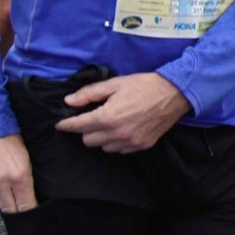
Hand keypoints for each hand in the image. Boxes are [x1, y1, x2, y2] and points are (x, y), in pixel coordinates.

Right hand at [0, 134, 36, 212]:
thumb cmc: (9, 135)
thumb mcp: (26, 156)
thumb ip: (25, 178)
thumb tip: (26, 195)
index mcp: (19, 176)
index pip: (25, 207)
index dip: (29, 210)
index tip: (31, 211)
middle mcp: (0, 182)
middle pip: (8, 209)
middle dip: (14, 206)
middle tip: (17, 200)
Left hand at [56, 72, 190, 152]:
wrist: (174, 94)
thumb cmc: (144, 85)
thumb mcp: (115, 84)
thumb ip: (90, 94)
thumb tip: (69, 101)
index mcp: (108, 117)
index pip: (78, 126)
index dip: (66, 124)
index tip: (60, 123)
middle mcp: (117, 133)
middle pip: (87, 140)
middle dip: (86, 129)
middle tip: (93, 117)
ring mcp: (130, 142)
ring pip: (103, 147)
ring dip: (101, 137)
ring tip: (110, 123)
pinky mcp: (141, 146)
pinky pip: (119, 150)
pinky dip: (116, 141)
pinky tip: (123, 128)